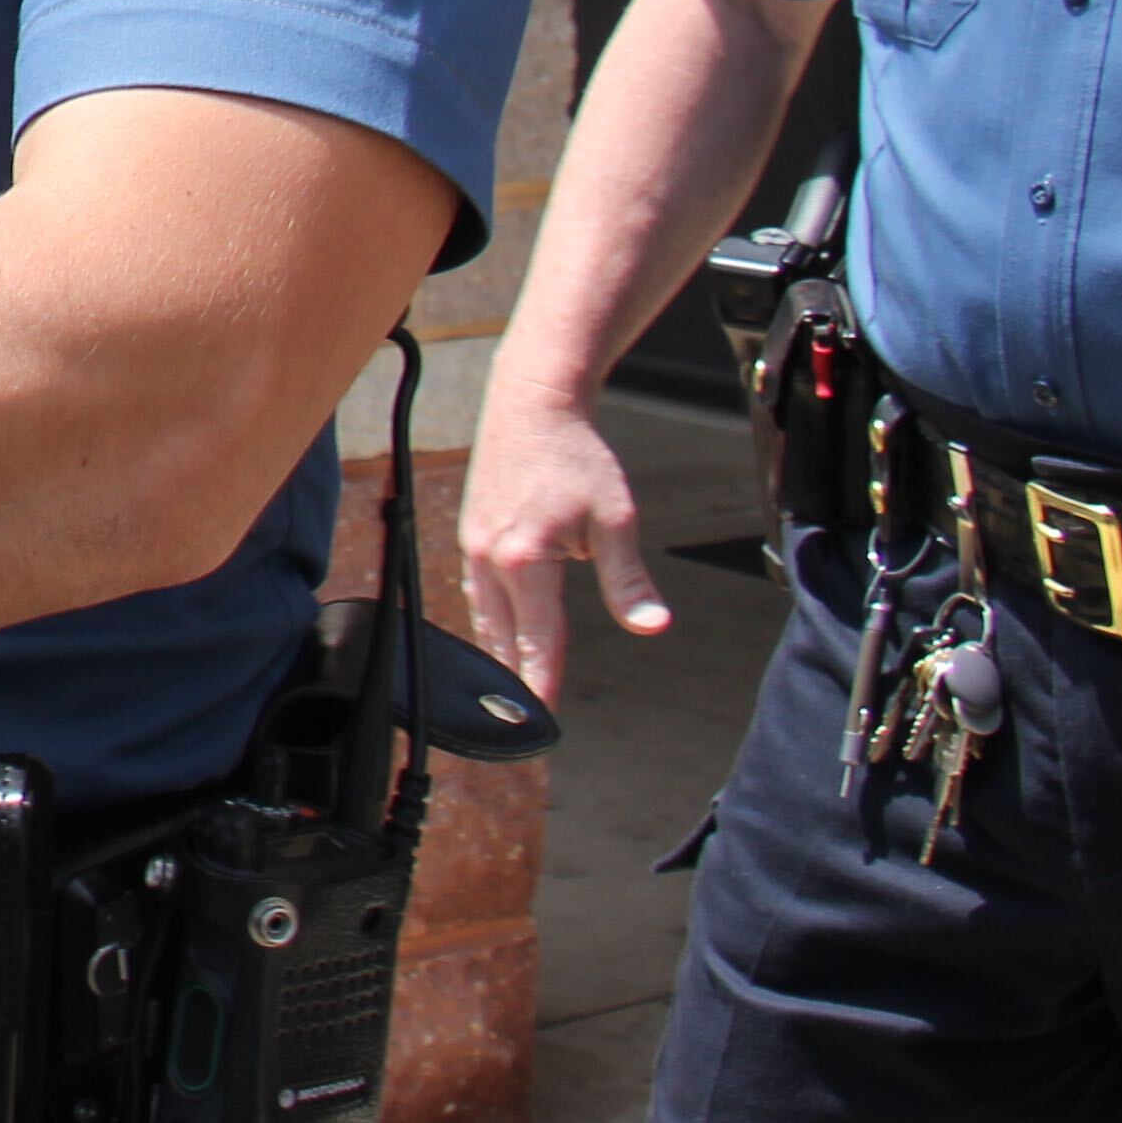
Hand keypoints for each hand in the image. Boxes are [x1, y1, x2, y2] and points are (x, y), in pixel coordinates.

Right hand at [458, 374, 668, 702]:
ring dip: (499, 651)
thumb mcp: (616, 519)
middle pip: (502, 637)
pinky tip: (502, 630)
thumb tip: (651, 627)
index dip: (542, 682)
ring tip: (514, 685)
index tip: (544, 718)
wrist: (532, 404)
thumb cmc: (578, 457)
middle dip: (516, 677)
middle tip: (528, 715)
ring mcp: (473, 546)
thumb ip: (628, 580)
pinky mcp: (470, 533)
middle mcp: (490, 558)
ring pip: (484, 616)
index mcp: (526, 560)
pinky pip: (477, 591)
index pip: (537, 639)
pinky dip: (490, 619)